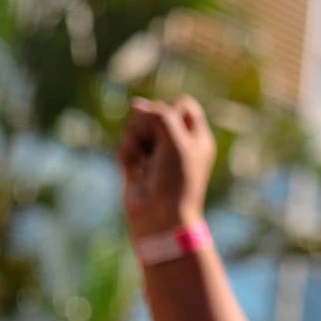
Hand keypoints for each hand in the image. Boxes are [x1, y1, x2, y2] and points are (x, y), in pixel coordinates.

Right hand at [117, 96, 214, 239]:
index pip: (181, 104)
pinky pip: (124, 145)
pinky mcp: (136, 163)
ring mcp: (155, 153)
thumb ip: (159, 115)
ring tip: (145, 164)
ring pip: (135, 127)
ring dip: (135, 143)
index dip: (169, 109)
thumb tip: (136, 105)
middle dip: (148, 127)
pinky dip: (127, 156)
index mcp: (196, 136)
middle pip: (153, 113)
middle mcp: (177, 142)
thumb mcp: (176, 141)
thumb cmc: (176, 179)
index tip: (167, 125)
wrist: (160, 216)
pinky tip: (135, 173)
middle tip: (155, 149)